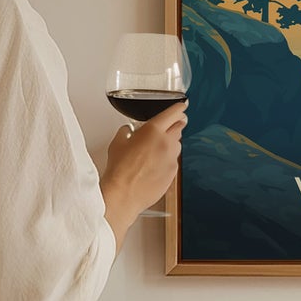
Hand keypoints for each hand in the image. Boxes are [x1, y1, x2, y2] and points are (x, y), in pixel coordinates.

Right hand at [101, 102, 187, 247]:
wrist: (124, 194)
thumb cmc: (119, 169)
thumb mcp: (117, 143)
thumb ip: (126, 132)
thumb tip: (128, 131)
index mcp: (153, 130)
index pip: (173, 113)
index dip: (179, 108)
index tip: (182, 106)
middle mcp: (166, 143)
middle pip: (179, 127)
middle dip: (175, 125)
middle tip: (169, 126)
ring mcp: (172, 159)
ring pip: (177, 145)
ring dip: (170, 144)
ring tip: (155, 151)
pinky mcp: (173, 173)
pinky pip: (173, 161)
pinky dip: (167, 160)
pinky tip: (154, 166)